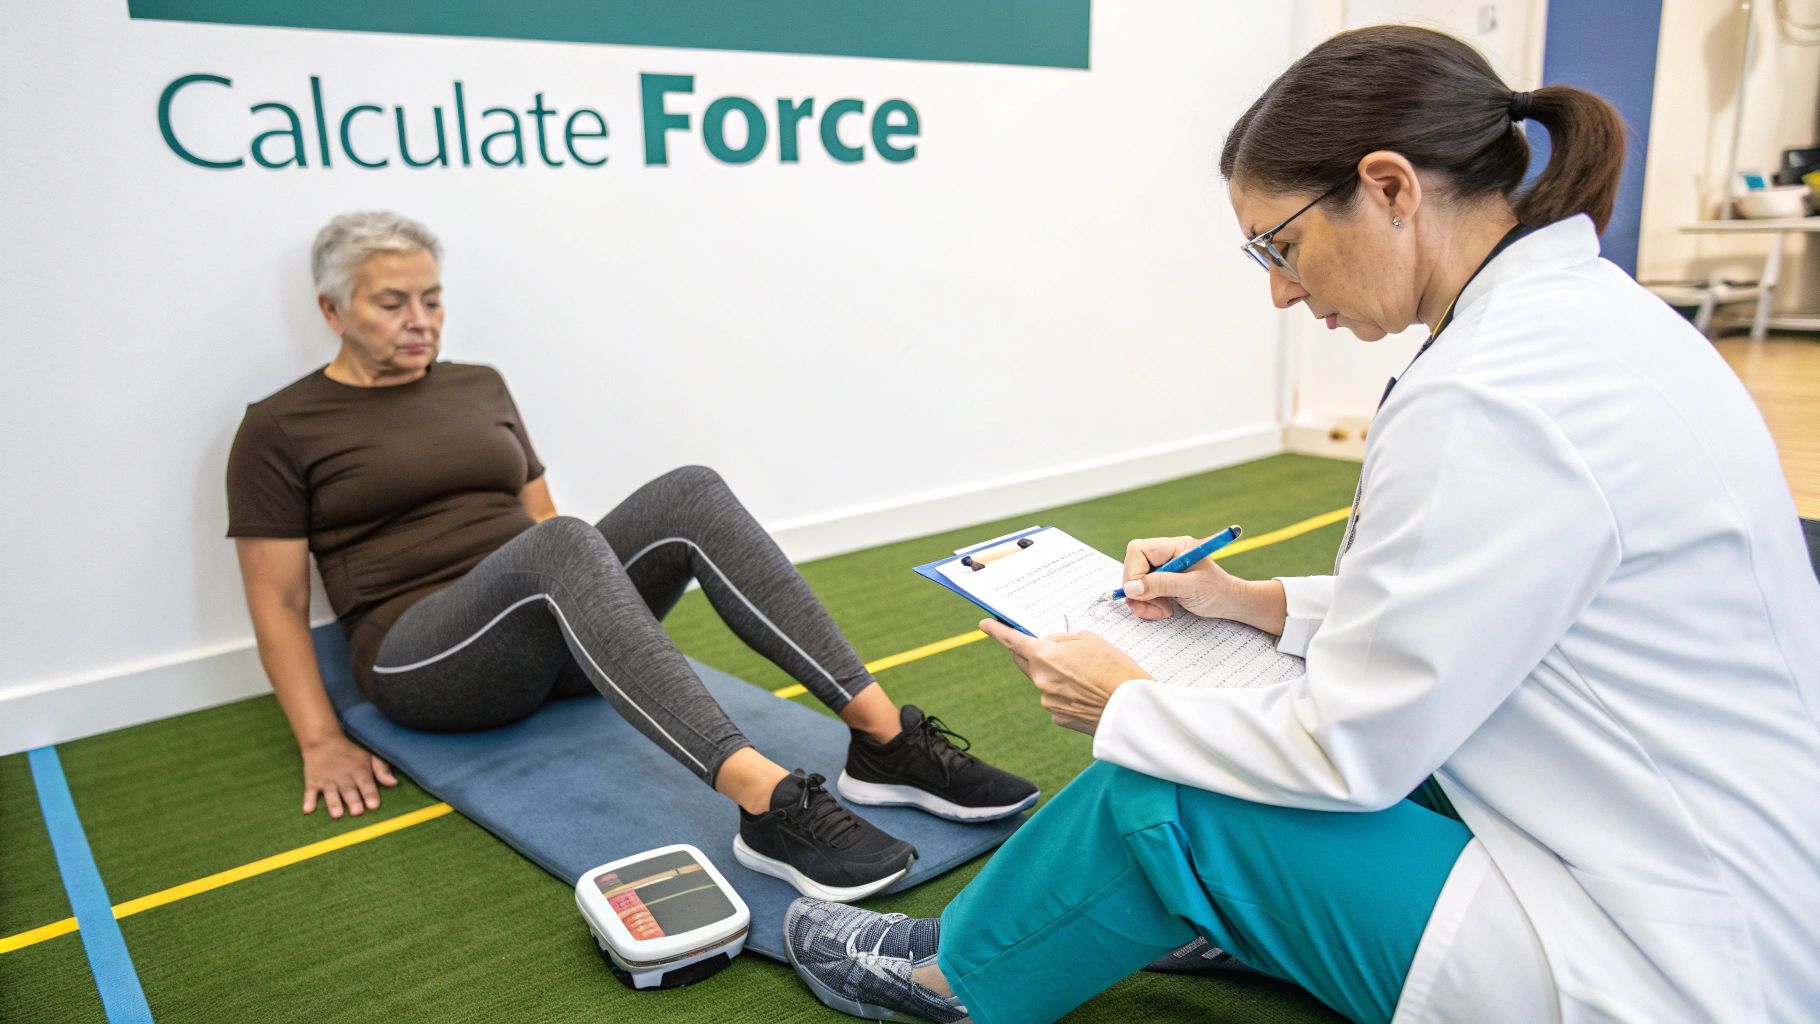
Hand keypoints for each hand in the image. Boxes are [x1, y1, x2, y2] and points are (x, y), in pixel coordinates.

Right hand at [300, 734, 397, 817]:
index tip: (373, 805)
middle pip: (349, 790)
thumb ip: (382, 770)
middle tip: (357, 812)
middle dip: (353, 801)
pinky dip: (308, 800)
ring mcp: (327, 780)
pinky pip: (310, 792)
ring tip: (337, 814)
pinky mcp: (313, 781)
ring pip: (331, 793)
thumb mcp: (370, 756)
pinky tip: (308, 810)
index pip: (366, 784)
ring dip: (334, 803)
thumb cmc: (351, 753)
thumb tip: (394, 783)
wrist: (324, 741)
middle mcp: (343, 777)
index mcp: (359, 771)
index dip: (370, 794)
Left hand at [979, 619, 1150, 735]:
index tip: (985, 624)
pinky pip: (1055, 699)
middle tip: (1041, 646)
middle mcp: (1040, 680)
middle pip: (1025, 662)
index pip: (1012, 641)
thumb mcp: (1089, 640)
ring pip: (1044, 681)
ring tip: (1088, 676)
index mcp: (1045, 656)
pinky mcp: (1058, 717)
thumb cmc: (1115, 668)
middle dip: (1029, 652)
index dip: (997, 631)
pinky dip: (1066, 694)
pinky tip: (1087, 693)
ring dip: (1057, 675)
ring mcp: (1047, 701)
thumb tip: (1050, 647)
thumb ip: (1062, 641)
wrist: (1132, 708)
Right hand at [1120, 535, 1240, 620]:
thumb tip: (1130, 588)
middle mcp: (1164, 554)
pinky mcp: (1159, 582)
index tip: (1140, 593)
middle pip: (1133, 567)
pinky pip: (1140, 592)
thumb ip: (1161, 585)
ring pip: (1134, 583)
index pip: (1138, 550)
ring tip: (1164, 611)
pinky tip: (1163, 610)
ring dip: (1143, 601)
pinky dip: (1146, 605)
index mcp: (1174, 546)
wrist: (1229, 603)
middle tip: (1157, 607)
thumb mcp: (1190, 588)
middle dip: (1139, 591)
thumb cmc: (1216, 591)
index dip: (1133, 571)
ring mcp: (1160, 568)